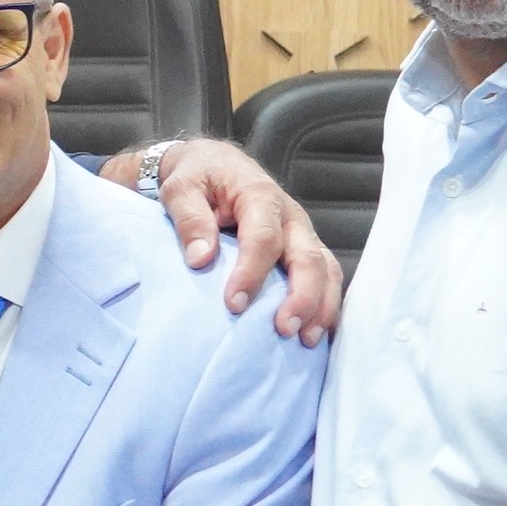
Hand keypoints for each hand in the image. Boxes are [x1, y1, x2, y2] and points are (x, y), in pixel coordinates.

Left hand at [142, 139, 340, 345]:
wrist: (212, 165)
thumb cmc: (196, 178)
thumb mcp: (181, 189)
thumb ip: (190, 219)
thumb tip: (201, 258)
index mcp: (259, 195)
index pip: (262, 238)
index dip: (251, 273)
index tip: (234, 304)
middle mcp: (289, 216)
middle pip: (308, 257)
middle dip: (301, 296)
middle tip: (284, 329)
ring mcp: (301, 233)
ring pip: (326, 269)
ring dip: (321, 306)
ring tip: (307, 340)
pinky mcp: (303, 248)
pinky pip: (325, 276)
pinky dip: (325, 304)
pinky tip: (317, 332)